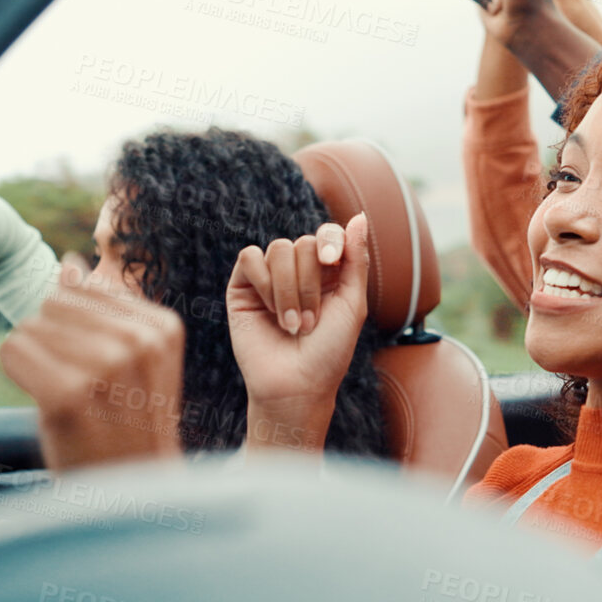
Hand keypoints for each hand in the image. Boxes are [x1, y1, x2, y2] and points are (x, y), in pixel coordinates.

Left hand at [0, 253, 185, 471]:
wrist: (132, 497)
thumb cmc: (127, 428)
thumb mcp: (132, 363)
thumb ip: (103, 310)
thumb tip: (72, 260)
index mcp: (163, 328)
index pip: (82, 290)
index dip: (74, 329)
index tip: (100, 373)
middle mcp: (140, 341)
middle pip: (54, 303)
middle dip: (51, 341)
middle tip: (79, 388)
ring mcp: (106, 366)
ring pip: (30, 325)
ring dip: (35, 361)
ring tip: (67, 398)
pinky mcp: (68, 393)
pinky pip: (12, 350)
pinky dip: (18, 375)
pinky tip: (45, 403)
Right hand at [226, 215, 370, 412]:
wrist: (295, 385)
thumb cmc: (329, 351)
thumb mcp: (352, 304)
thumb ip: (356, 260)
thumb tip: (359, 216)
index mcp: (328, 273)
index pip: (328, 234)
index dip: (331, 241)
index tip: (333, 262)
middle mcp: (298, 271)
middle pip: (303, 243)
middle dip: (310, 283)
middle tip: (310, 321)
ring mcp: (269, 278)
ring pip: (278, 249)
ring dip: (289, 289)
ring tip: (291, 324)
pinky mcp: (242, 288)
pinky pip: (250, 258)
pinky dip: (264, 283)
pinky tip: (269, 312)